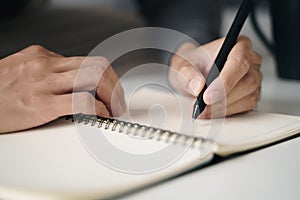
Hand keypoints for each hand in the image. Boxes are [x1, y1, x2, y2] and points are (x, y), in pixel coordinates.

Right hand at [0, 45, 125, 132]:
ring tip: (113, 109)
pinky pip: (81, 100)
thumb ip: (48, 74)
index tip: (112, 90)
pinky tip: (101, 115)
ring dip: (112, 95)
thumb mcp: (23, 72)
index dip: (106, 77)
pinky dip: (98, 108)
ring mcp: (43, 82)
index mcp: (42, 57)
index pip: (88, 61)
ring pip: (94, 77)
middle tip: (118, 101)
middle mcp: (45, 65)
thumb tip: (71, 82)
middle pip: (97, 65)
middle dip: (114, 85)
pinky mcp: (40, 103)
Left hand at [169, 36, 261, 117]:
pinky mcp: (251, 94)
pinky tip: (212, 112)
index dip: (225, 81)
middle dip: (222, 99)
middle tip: (201, 107)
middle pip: (247, 82)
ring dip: (223, 108)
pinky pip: (245, 107)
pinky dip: (226, 112)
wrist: (193, 71)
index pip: (239, 61)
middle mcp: (250, 61)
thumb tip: (197, 86)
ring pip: (248, 97)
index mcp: (237, 45)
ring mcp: (254, 78)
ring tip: (202, 110)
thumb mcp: (181, 64)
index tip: (207, 97)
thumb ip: (186, 73)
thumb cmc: (192, 63)